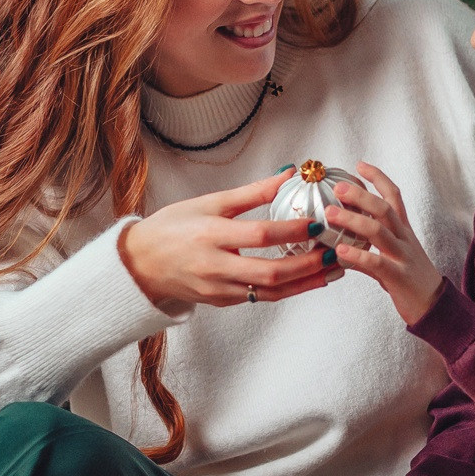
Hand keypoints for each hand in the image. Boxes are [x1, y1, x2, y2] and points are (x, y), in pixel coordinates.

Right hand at [117, 171, 342, 307]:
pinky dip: (287, 290)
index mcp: (211, 235)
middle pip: (270, 272)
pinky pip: (260, 298)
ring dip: (305, 283)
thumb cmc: (173, 227)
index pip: (259, 235)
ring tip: (332, 271)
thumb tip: (288, 173)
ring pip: (270, 292)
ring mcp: (219, 289)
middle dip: (307, 265)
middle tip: (334, 252)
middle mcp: (215, 266)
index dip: (291, 230)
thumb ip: (251, 192)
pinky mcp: (222, 302)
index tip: (317, 223)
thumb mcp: (209, 203)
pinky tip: (308, 279)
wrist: (140, 264)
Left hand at [320, 163, 444, 324]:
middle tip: (338, 187)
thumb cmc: (411, 280)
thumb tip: (342, 239)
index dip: (378, 178)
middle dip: (361, 195)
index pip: (394, 196)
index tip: (359, 165)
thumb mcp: (395, 256)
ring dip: (353, 220)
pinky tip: (339, 252)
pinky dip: (357, 256)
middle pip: (384, 208)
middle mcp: (404, 239)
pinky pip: (377, 263)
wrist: (437, 308)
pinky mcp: (399, 277)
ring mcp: (403, 257)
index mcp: (404, 230)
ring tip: (330, 213)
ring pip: (379, 231)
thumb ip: (373, 245)